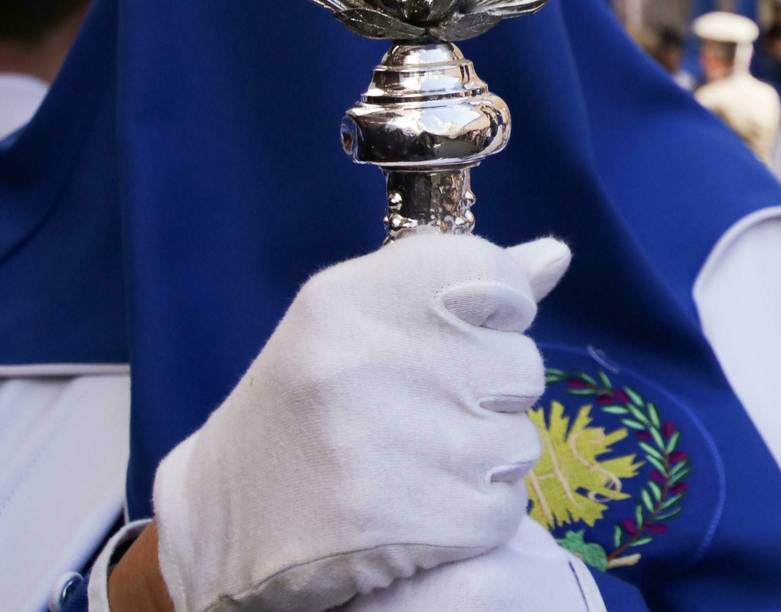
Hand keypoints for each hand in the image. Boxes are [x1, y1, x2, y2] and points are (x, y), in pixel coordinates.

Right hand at [151, 230, 572, 611]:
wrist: (224, 517)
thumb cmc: (305, 403)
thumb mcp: (360, 320)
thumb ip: (458, 283)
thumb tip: (556, 256)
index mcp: (353, 298)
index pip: (493, 272)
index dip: (498, 308)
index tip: (463, 333)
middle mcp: (368, 361)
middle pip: (521, 366)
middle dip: (491, 394)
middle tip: (428, 412)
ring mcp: (386, 446)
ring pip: (518, 442)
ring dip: (485, 460)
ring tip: (420, 462)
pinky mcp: (405, 523)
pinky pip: (502, 509)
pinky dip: (476, 516)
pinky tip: (422, 507)